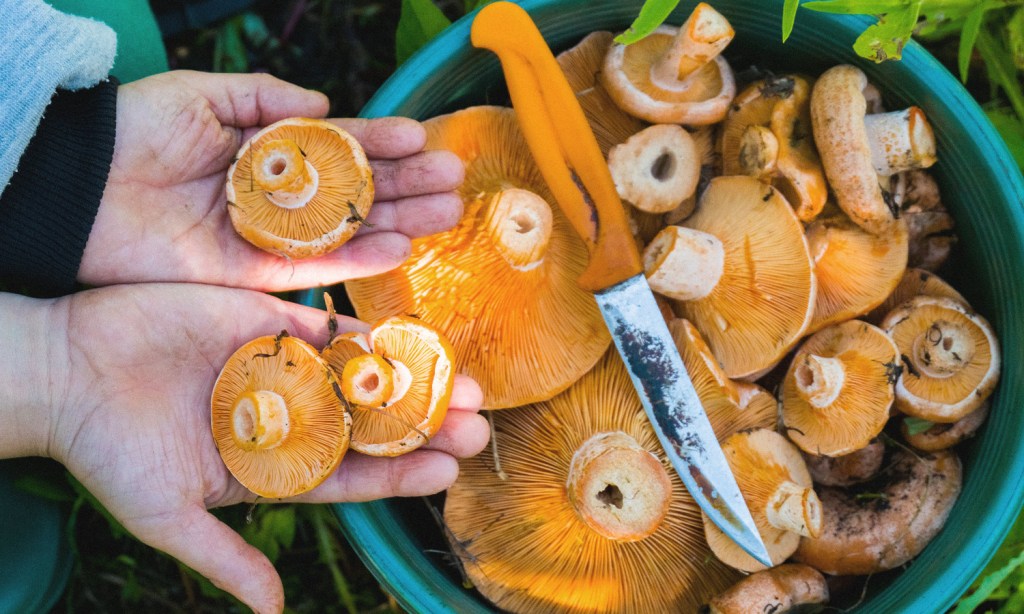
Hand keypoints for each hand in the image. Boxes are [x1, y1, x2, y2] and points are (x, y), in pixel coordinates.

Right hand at [31, 284, 488, 612]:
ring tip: (466, 382)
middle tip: (477, 426)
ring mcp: (285, 369)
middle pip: (372, 425)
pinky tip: (410, 337)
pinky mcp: (271, 324)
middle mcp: (290, 417)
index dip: (397, 475)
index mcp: (273, 465)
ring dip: (415, 378)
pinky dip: (368, 334)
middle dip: (424, 426)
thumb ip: (223, 557)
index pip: (350, 476)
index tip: (443, 474)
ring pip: (364, 376)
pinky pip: (330, 328)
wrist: (67, 371)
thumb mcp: (167, 513)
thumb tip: (270, 610)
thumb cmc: (109, 449)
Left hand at [80, 70, 464, 290]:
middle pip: (354, 192)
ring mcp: (268, 237)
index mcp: (267, 150)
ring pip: (347, 232)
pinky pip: (315, 269)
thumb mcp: (201, 95)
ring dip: (398, 223)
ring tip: (445, 215)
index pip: (338, 147)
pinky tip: (399, 248)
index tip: (423, 138)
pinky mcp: (251, 273)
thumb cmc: (135, 131)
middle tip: (454, 182)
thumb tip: (326, 104)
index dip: (382, 143)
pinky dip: (357, 262)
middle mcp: (277, 197)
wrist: (81, 188)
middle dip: (406, 185)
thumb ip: (264, 97)